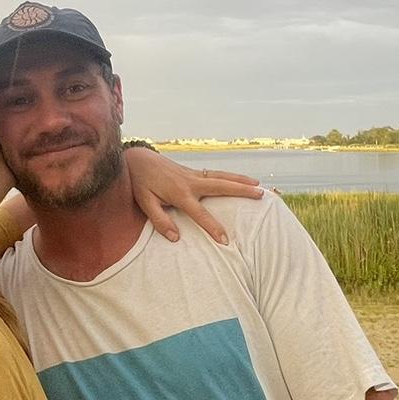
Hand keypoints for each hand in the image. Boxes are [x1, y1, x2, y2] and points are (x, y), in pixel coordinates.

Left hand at [123, 147, 262, 244]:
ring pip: (220, 177)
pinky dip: (230, 176)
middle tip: (260, 195)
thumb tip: (176, 238)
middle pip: (220, 186)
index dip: (212, 227)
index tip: (226, 241)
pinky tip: (240, 180)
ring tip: (258, 185)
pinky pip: (215, 174)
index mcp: (179, 193)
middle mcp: (190, 182)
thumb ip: (159, 220)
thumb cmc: (140, 182)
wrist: (138, 158)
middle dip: (241, 190)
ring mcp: (193, 175)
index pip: (199, 213)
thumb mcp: (144, 203)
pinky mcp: (192, 172)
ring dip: (240, 180)